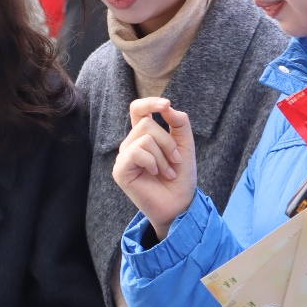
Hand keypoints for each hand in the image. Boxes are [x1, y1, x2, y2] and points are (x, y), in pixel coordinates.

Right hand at [112, 98, 196, 240]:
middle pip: (147, 124)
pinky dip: (152, 162)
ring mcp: (124, 157)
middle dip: (168, 142)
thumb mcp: (186, 145)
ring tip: (167, 171)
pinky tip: (155, 174)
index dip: (149, 102)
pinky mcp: (120, 170)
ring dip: (163, 156)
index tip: (165, 104)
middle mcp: (131, 144)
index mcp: (143, 136)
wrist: (180, 204)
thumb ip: (179, 123)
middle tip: (176, 161)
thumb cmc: (180, 176)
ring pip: (144, 138)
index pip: (138, 109)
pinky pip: (136, 152)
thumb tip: (167, 106)